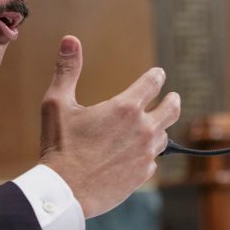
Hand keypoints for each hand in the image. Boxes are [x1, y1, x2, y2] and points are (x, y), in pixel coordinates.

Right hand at [38, 36, 180, 217]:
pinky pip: (153, 161)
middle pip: (171, 109)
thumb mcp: (56, 103)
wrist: (66, 190)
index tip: (158, 74)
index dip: (156, 76)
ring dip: (160, 128)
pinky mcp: (142, 175)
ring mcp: (146, 154)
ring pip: (163, 136)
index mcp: (125, 107)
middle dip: (172, 100)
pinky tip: (138, 155)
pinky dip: (148, 154)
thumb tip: (70, 39)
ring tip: (155, 127)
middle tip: (172, 97)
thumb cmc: (59, 145)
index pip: (152, 83)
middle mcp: (142, 129)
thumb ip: (67, 69)